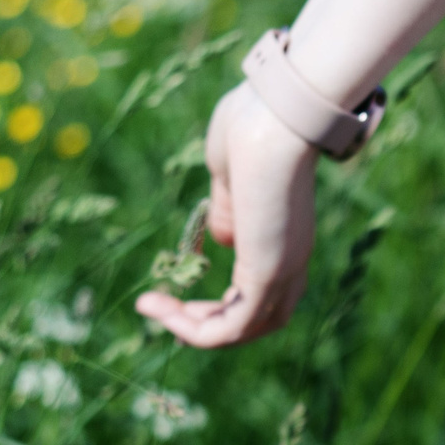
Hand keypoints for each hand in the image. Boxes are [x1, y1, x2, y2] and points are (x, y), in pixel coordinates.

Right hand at [134, 82, 318, 346]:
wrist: (275, 114)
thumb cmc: (255, 126)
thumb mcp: (233, 178)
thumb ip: (228, 211)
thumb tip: (222, 240)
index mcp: (285, 237)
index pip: (263, 293)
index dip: (221, 303)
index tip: (178, 293)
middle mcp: (291, 261)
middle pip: (256, 321)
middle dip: (207, 322)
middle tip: (162, 308)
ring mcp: (283, 270)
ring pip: (243, 330)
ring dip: (194, 329)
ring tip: (153, 308)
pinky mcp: (267, 274)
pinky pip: (231, 326)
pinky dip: (194, 329)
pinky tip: (158, 308)